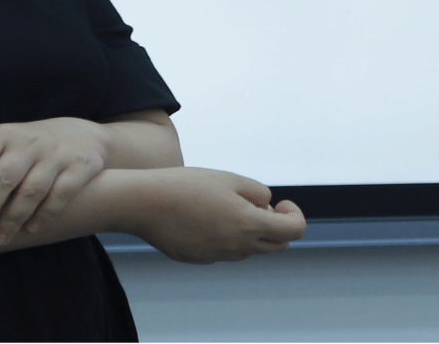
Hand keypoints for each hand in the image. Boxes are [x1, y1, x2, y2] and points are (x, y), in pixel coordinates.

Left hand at [0, 118, 111, 244]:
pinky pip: (61, 195)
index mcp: (2, 135)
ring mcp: (55, 155)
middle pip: (3, 177)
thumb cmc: (24, 144)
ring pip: (32, 190)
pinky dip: (45, 214)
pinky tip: (30, 230)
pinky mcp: (79, 168)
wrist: (80, 135)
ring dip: (12, 218)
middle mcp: (28, 142)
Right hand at [122, 167, 307, 263]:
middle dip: (276, 226)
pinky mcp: (199, 259)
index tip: (282, 203)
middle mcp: (237, 247)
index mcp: (249, 225)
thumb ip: (258, 193)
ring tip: (225, 206)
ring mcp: (217, 256)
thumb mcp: (230, 179)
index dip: (294, 215)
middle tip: (258, 205)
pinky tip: (203, 217)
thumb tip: (267, 208)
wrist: (144, 203)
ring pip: (248, 248)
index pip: (294, 232)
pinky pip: (224, 250)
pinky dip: (225, 236)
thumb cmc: (188, 185)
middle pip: (276, 245)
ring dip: (249, 231)